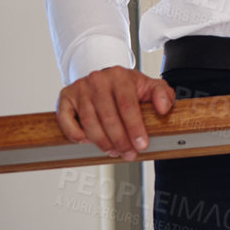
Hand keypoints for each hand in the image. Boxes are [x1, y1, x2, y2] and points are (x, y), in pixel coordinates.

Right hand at [55, 66, 175, 158]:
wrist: (104, 77)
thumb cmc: (127, 86)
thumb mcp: (149, 86)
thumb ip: (163, 95)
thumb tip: (164, 108)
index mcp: (120, 76)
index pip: (128, 105)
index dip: (135, 128)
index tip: (141, 144)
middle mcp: (98, 80)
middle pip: (109, 116)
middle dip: (120, 140)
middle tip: (128, 153)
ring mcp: (80, 88)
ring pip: (89, 122)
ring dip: (102, 142)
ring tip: (113, 151)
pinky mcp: (65, 97)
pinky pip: (67, 120)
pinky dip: (76, 134)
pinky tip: (87, 141)